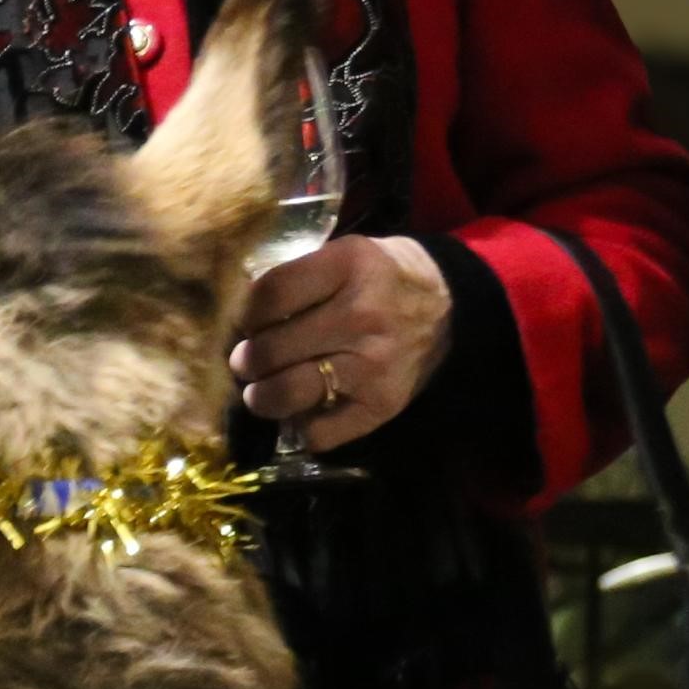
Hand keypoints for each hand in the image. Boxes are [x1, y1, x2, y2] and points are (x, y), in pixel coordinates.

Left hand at [229, 235, 450, 455]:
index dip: (245, 315)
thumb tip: (238, 320)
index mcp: (348, 266)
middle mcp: (361, 315)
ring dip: (262, 397)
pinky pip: (320, 432)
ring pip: (288, 393)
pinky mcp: (382, 404)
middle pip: (270, 349)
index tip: (245, 324)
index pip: (269, 295)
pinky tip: (305, 410)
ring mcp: (373, 364)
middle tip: (246, 362)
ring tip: (261, 392)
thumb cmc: (382, 277)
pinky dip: (303, 427)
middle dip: (246, 360)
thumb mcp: (344, 255)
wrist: (449, 306)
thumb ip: (296, 279)